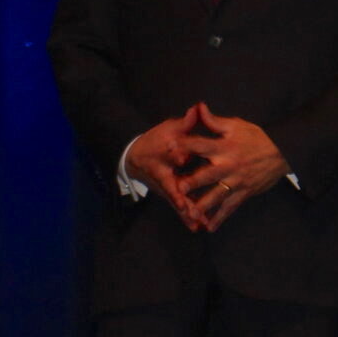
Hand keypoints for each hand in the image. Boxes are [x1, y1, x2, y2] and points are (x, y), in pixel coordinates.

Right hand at [125, 107, 209, 230]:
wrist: (137, 157)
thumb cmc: (155, 141)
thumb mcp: (168, 130)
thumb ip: (184, 123)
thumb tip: (196, 110)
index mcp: (162, 159)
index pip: (168, 163)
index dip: (176, 164)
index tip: (182, 168)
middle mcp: (163, 177)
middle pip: (173, 191)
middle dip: (183, 201)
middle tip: (194, 212)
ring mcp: (166, 188)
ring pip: (178, 202)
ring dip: (188, 213)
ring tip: (200, 224)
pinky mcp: (171, 194)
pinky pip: (180, 207)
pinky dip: (188, 217)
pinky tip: (199, 227)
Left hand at [178, 103, 290, 230]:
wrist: (281, 152)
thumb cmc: (256, 137)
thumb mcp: (236, 125)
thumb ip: (214, 121)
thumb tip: (198, 107)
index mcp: (224, 147)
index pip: (201, 145)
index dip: (185, 144)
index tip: (169, 146)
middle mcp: (228, 166)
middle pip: (207, 175)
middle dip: (193, 182)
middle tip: (178, 188)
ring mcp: (236, 182)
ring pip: (217, 196)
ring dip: (203, 205)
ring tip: (190, 214)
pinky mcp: (243, 193)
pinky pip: (230, 208)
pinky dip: (220, 218)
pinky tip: (209, 228)